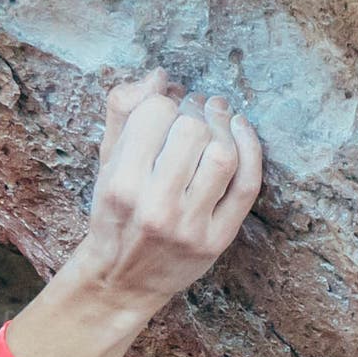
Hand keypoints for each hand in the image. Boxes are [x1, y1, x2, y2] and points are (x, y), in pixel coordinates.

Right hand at [66, 70, 263, 316]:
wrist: (121, 281)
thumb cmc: (114, 214)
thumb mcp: (106, 163)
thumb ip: (124, 114)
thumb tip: (159, 76)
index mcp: (120, 184)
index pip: (154, 115)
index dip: (165, 102)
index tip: (167, 107)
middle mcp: (155, 207)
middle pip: (191, 131)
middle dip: (196, 111)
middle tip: (195, 109)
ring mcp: (190, 226)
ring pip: (223, 156)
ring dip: (224, 125)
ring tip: (218, 114)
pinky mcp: (217, 239)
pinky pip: (247, 186)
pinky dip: (251, 150)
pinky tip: (242, 130)